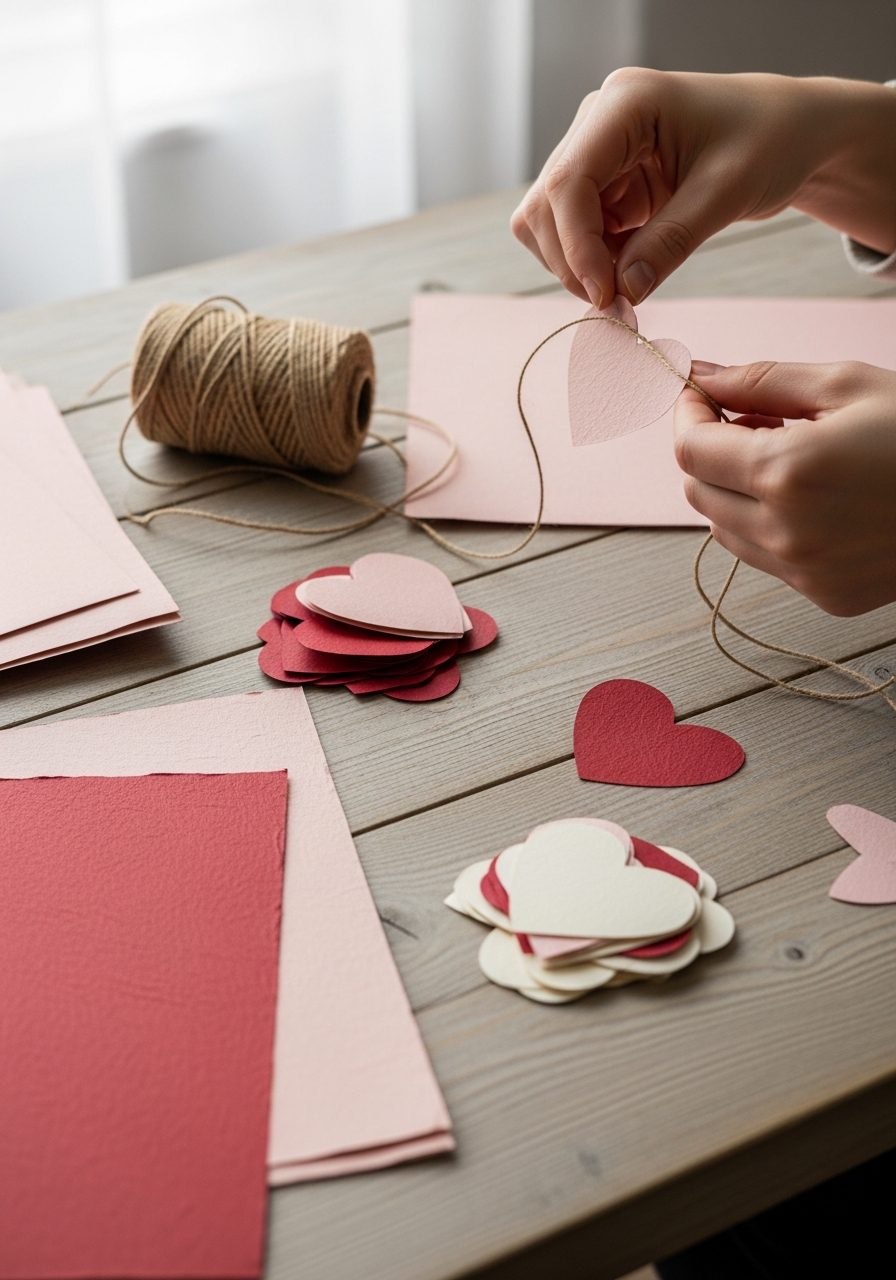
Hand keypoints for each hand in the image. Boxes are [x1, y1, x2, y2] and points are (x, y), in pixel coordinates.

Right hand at [511, 70, 895, 308]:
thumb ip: (672, 241)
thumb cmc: (768, 142)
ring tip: (627, 287)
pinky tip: (629, 273)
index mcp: (626, 103)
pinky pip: (573, 233)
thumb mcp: (728, 192)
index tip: (605, 294)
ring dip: (578, 266)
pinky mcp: (603, 183)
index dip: (576, 245)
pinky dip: (593, 263)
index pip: (569, 181)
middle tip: (618, 304)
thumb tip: (622, 292)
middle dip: (573, 262)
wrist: (787, 132)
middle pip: (546, 205)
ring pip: (548, 223)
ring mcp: (595, 153)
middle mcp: (598, 123)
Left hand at [673, 359, 895, 615]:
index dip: (686, 416)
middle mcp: (785, 532)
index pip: (689, 450)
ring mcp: (803, 572)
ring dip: (735, 490)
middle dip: (709, 451)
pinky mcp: (823, 595)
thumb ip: (761, 381)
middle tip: (752, 420)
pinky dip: (767, 524)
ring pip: (724, 528)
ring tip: (790, 457)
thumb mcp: (847, 385)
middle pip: (697, 491)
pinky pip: (763, 557)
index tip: (699, 396)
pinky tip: (813, 497)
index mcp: (786, 473)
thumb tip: (702, 376)